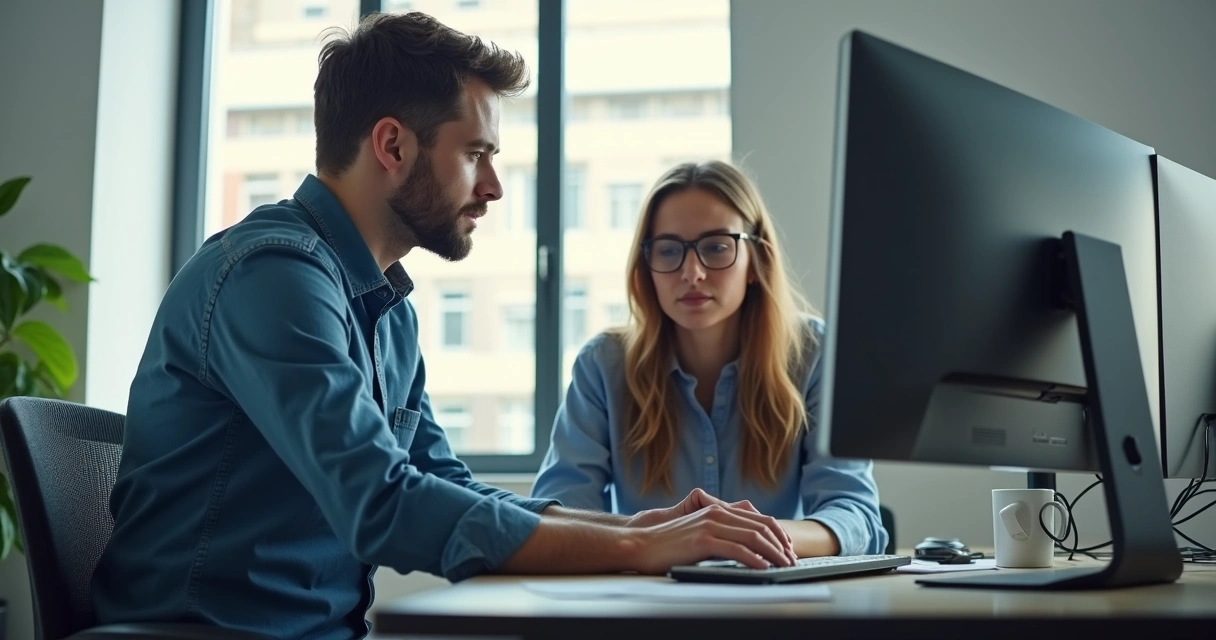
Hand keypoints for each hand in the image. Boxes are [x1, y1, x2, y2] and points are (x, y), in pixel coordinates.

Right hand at [629, 489, 795, 562]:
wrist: (641, 545)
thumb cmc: (669, 544)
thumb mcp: (699, 533)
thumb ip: (721, 534)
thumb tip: (746, 548)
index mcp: (718, 510)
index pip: (758, 519)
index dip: (778, 534)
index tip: (788, 549)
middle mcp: (717, 514)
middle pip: (761, 526)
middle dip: (781, 545)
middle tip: (792, 560)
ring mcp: (710, 525)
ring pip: (753, 537)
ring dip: (773, 553)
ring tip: (784, 566)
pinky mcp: (702, 540)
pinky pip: (736, 549)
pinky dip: (754, 559)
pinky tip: (763, 568)